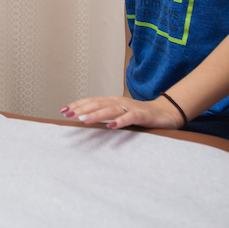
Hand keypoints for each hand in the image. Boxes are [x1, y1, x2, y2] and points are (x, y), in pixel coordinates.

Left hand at [60, 95, 184, 129]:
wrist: (165, 113)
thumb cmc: (139, 115)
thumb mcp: (120, 114)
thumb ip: (105, 115)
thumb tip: (84, 120)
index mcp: (112, 101)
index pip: (92, 101)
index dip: (78, 105)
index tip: (63, 111)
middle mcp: (119, 101)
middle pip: (98, 103)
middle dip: (81, 109)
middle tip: (68, 115)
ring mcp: (131, 108)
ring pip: (111, 109)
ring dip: (96, 115)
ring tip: (83, 121)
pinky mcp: (142, 115)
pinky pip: (130, 118)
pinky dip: (120, 121)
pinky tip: (111, 126)